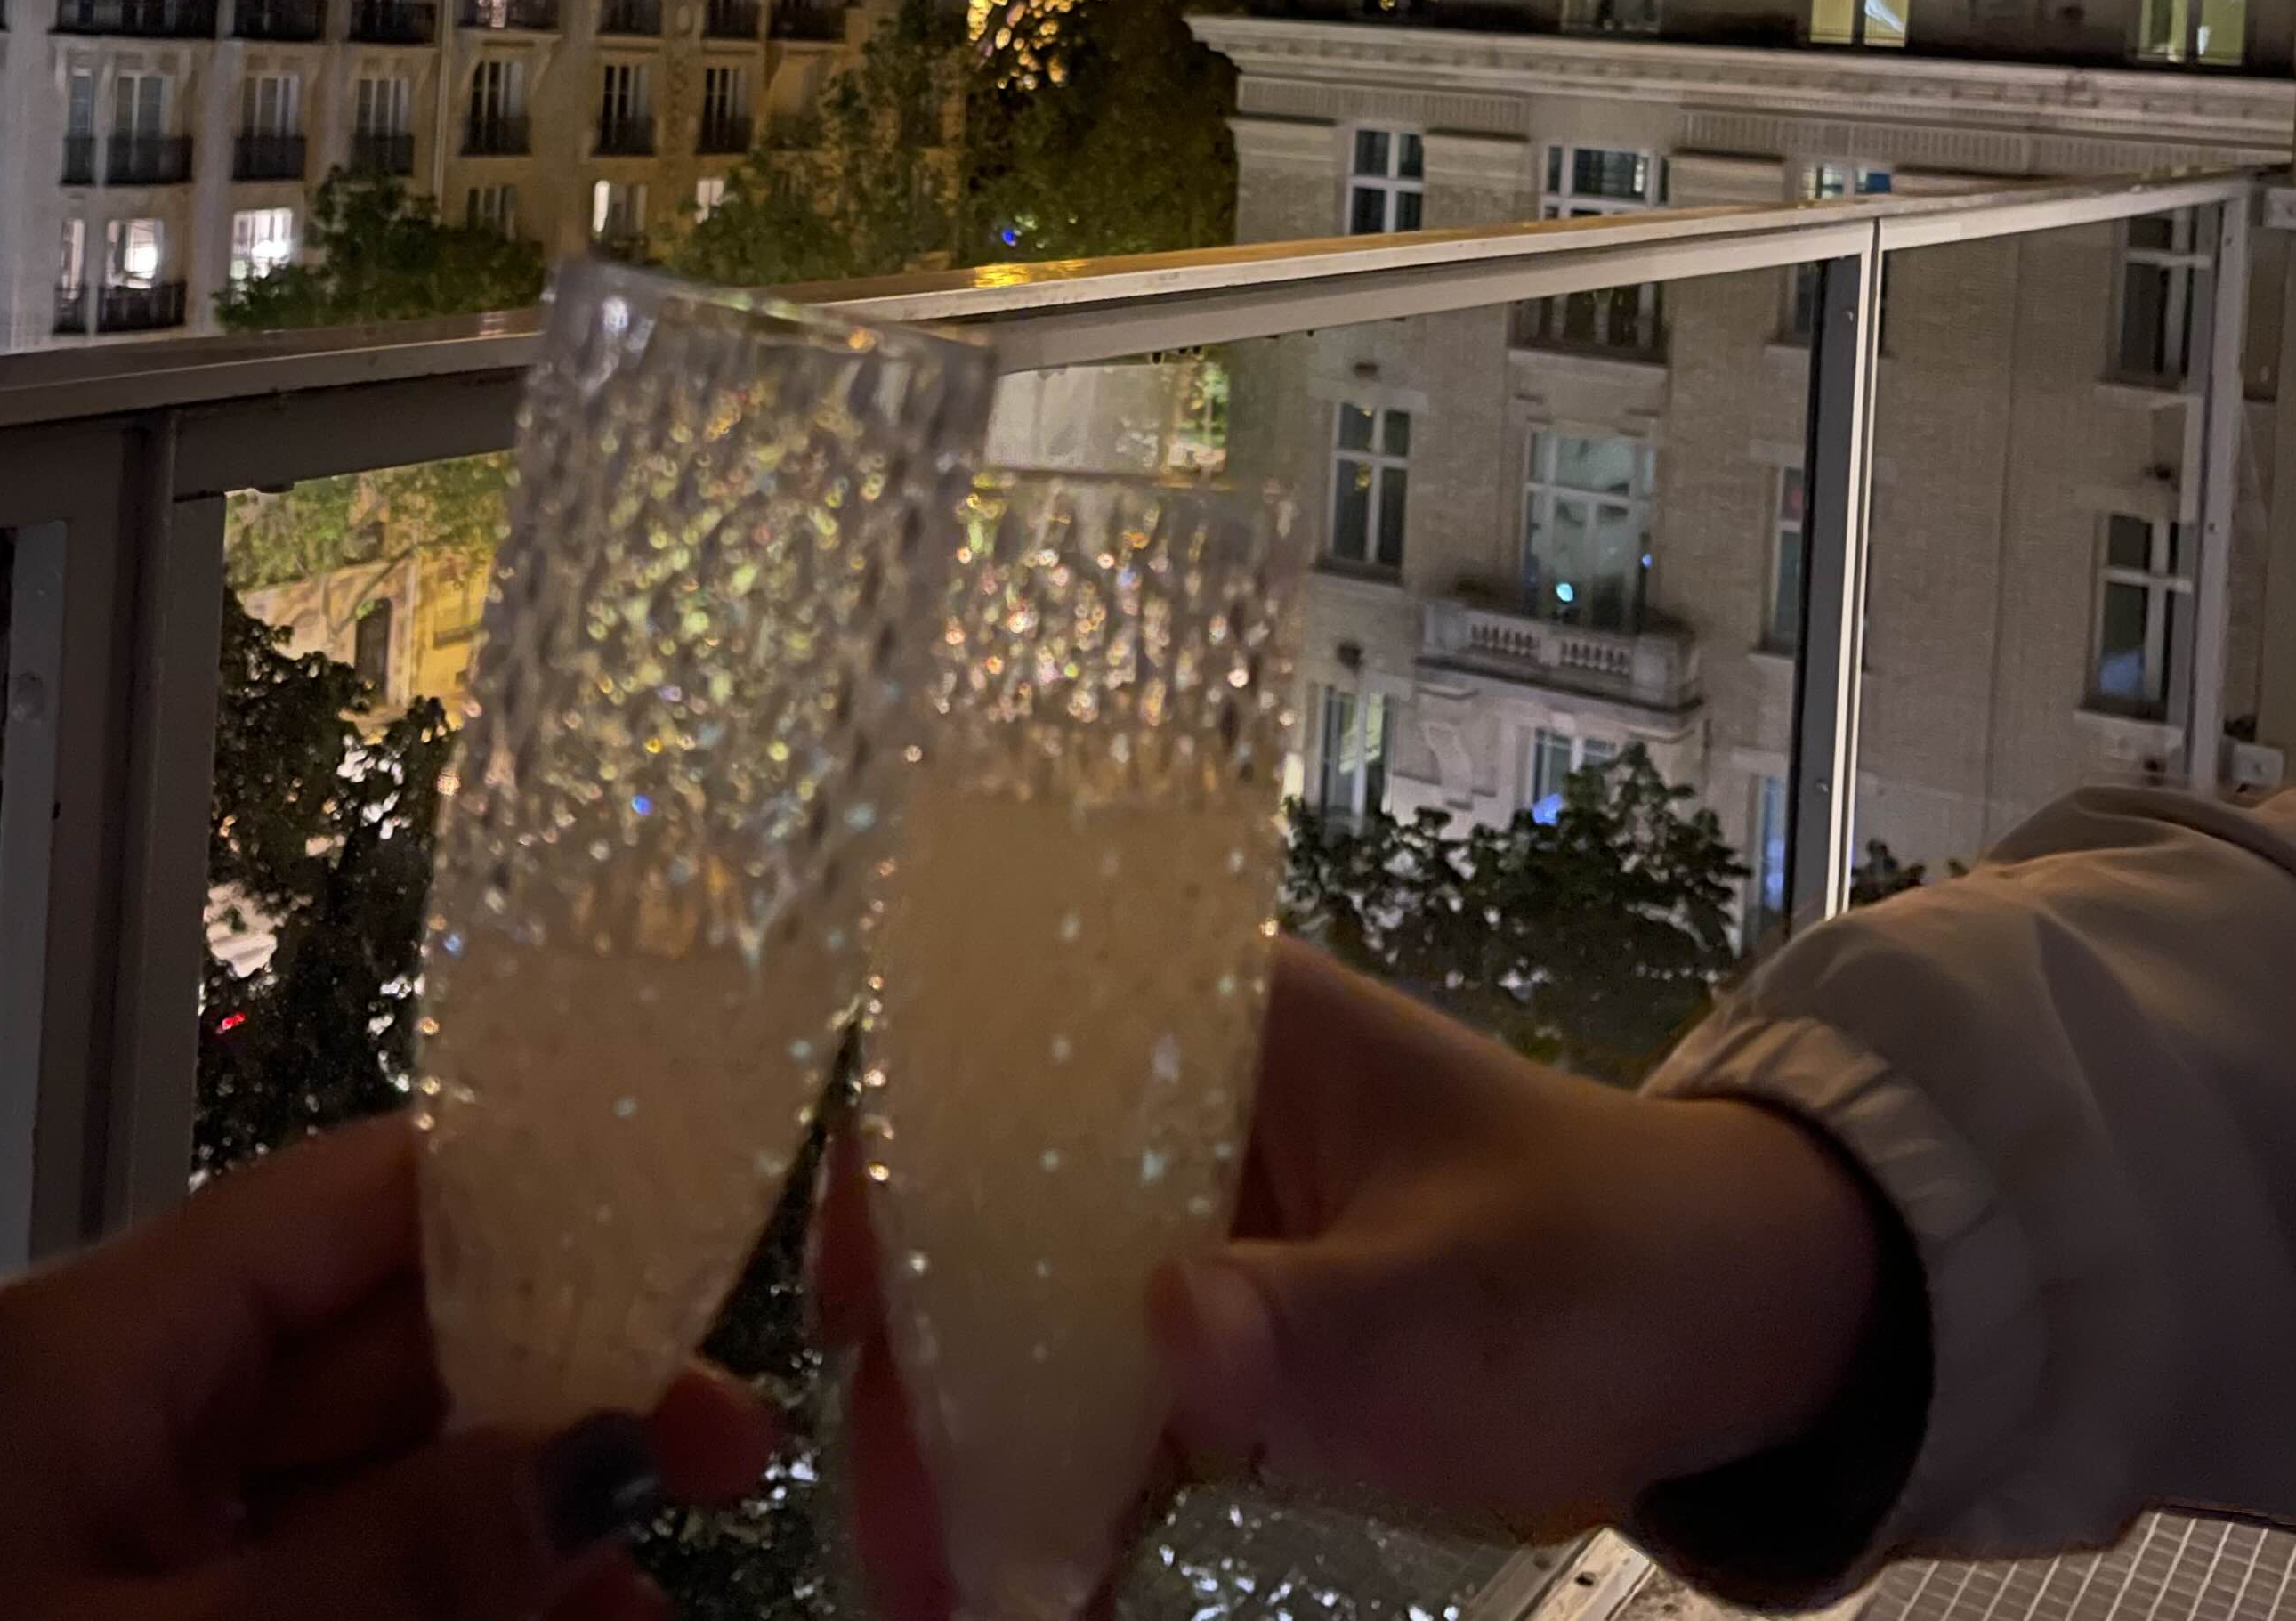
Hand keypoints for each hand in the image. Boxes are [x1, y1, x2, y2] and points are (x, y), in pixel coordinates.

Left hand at [0, 1111, 778, 1620]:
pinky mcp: (136, 1616)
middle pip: (386, 1347)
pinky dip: (441, 1602)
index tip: (692, 1263)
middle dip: (556, 1406)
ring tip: (651, 1603)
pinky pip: (319, 1578)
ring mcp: (117, 1529)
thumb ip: (403, 1563)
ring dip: (518, 1536)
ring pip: (371, 1484)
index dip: (534, 1208)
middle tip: (726, 1460)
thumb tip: (618, 1453)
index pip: (360, 1196)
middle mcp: (111, 1403)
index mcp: (90, 1344)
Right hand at [820, 941, 1883, 1617]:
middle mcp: (1168, 1094)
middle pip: (983, 1205)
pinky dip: (1049, 1490)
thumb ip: (1318, 1325)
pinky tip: (1023, 1589)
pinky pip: (1090, 1393)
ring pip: (1019, 1313)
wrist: (1724, 1331)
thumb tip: (1164, 1333)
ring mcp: (1181, 1209)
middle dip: (925, 1373)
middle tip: (897, 1546)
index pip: (1000, 1048)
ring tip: (933, 1594)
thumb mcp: (1467, 1303)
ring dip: (969, 1451)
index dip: (900, 1168)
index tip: (853, 1319)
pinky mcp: (1208, 1319)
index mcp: (1217, 1015)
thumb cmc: (1600, 1265)